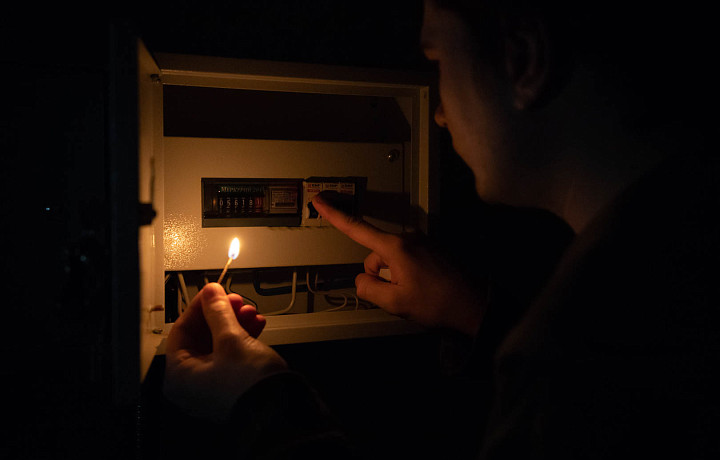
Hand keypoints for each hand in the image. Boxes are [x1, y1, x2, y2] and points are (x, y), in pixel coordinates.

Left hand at [164, 283, 287, 421]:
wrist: (280, 411)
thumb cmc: (249, 386)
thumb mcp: (231, 339)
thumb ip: (218, 312)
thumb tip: (211, 293)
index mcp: (179, 376)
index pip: (181, 330)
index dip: (199, 307)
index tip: (213, 292)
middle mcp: (192, 383)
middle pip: (201, 336)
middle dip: (222, 315)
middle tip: (235, 300)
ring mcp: (213, 385)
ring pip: (219, 344)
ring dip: (235, 324)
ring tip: (251, 312)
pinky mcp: (232, 385)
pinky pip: (232, 355)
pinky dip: (243, 338)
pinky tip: (257, 325)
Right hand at [312, 193, 483, 335]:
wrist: (476, 305)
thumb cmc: (437, 304)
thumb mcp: (395, 303)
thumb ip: (368, 288)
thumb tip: (363, 278)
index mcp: (396, 247)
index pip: (356, 228)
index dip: (334, 215)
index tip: (319, 200)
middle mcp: (408, 237)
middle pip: (375, 254)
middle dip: (380, 274)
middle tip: (400, 295)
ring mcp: (422, 241)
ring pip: (392, 259)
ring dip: (396, 276)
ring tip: (417, 294)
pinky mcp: (433, 248)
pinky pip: (408, 259)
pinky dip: (408, 274)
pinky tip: (425, 288)